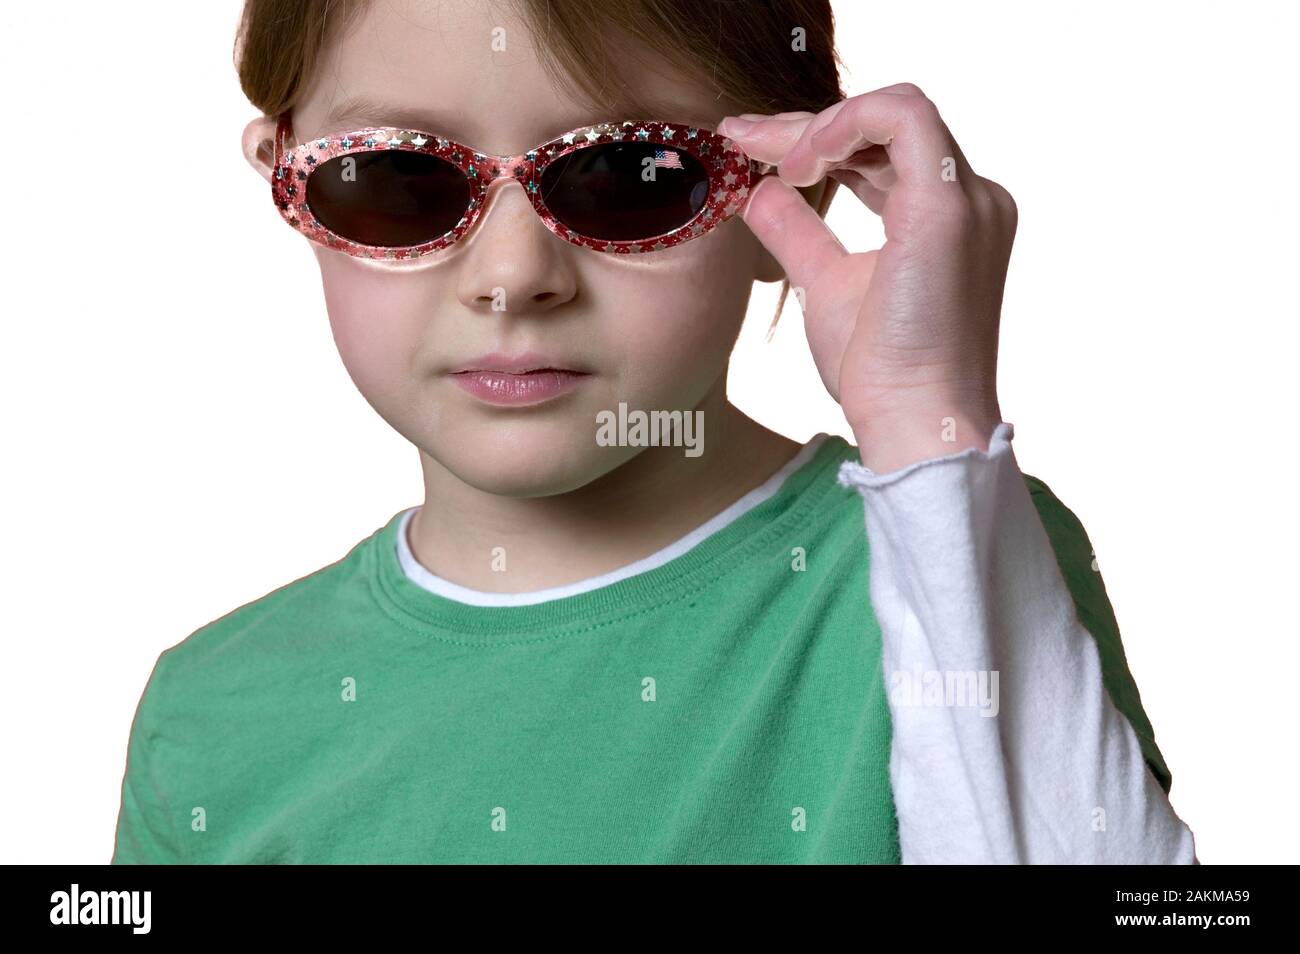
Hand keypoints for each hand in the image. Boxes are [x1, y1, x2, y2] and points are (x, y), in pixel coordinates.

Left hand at [718, 84, 1016, 472]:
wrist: (913, 422)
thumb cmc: (880, 373)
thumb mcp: (826, 284)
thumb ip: (798, 233)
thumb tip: (758, 191)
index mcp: (948, 217)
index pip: (884, 151)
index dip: (817, 139)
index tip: (751, 147)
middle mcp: (972, 199)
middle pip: (885, 127)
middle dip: (806, 126)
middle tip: (739, 136)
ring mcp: (968, 199)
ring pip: (894, 111)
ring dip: (820, 124)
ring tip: (768, 158)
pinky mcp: (948, 208)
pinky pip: (901, 117)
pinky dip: (844, 124)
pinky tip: (799, 162)